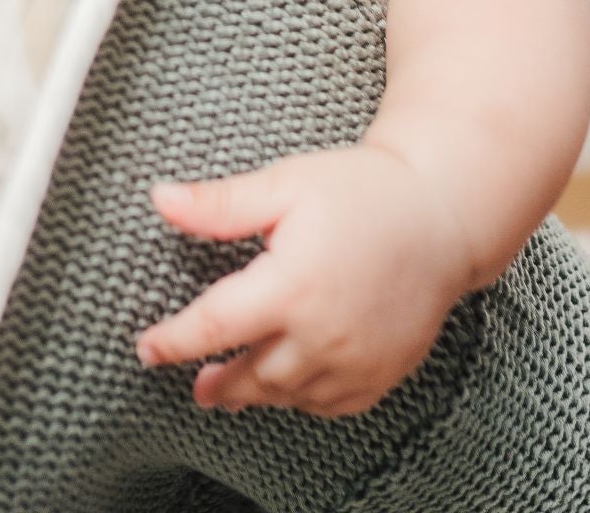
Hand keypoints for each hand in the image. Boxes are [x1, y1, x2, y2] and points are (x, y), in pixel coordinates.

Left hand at [133, 143, 475, 415]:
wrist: (443, 215)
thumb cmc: (361, 191)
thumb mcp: (285, 184)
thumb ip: (220, 203)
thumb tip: (160, 200)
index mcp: (290, 287)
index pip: (213, 328)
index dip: (173, 342)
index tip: (146, 350)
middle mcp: (323, 335)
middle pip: (252, 376)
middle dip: (218, 384)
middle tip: (197, 386)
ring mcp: (357, 361)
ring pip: (291, 395)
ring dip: (258, 394)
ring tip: (233, 391)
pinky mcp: (384, 372)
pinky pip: (333, 403)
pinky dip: (304, 400)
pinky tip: (290, 387)